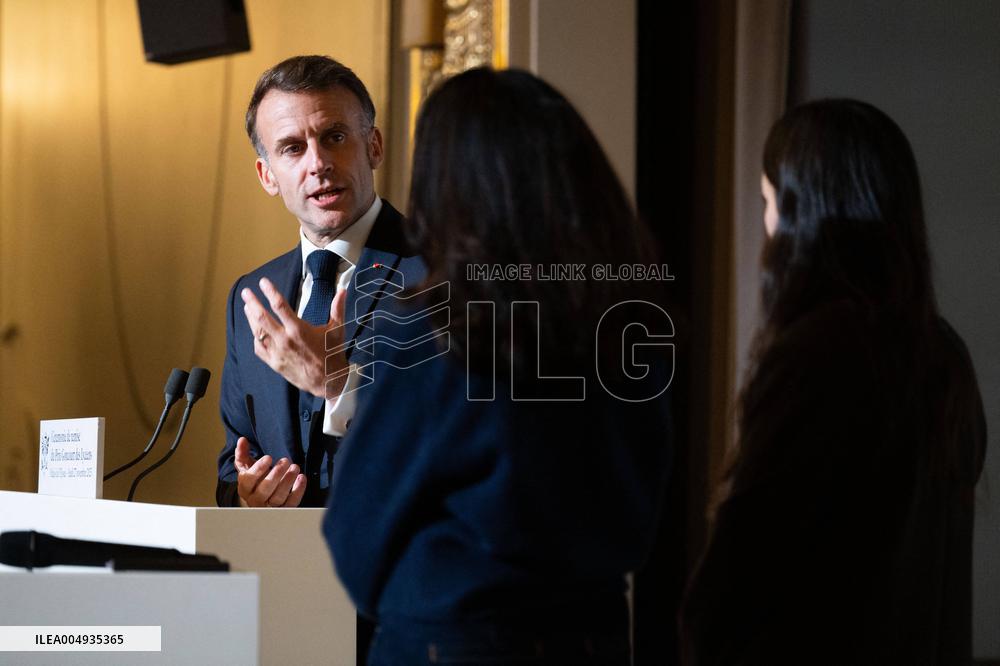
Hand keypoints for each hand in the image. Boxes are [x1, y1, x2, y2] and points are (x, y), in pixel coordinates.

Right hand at [233, 437, 305, 507]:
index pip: (248, 480)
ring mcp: (269, 507)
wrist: (261, 499)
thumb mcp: (247, 467)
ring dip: (288, 481)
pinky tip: (301, 478)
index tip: (269, 457)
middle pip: (264, 490)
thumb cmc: (255, 480)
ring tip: (295, 467)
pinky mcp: (283, 510)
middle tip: (285, 460)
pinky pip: (291, 503)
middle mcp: (255, 500)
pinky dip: (298, 491)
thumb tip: (242, 440)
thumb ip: (242, 454)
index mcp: (245, 489)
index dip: (258, 469)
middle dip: (276, 474)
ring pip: (278, 497)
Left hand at [242, 277, 348, 398]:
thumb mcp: (337, 330)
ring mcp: (277, 352)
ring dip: (251, 318)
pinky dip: (256, 338)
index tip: (263, 282)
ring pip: (258, 332)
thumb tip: (342, 290)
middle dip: (252, 303)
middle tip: (246, 293)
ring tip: (247, 307)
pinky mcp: (274, 363)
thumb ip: (338, 308)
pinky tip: (256, 331)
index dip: (270, 292)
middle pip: (262, 317)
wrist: (328, 381)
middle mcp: (285, 340)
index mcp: (299, 330)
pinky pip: (259, 348)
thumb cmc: (332, 354)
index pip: (280, 306)